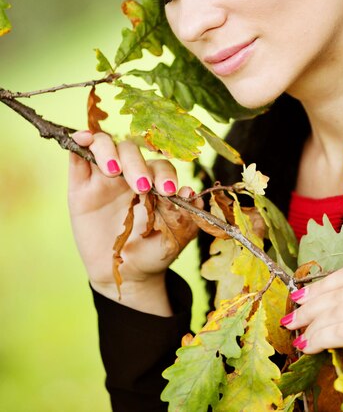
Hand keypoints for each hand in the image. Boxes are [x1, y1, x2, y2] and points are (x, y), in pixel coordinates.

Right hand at [68, 131, 200, 314]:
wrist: (125, 275)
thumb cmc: (153, 252)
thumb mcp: (173, 238)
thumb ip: (184, 216)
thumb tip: (191, 193)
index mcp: (154, 181)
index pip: (159, 165)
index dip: (164, 173)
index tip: (168, 190)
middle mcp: (129, 172)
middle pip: (131, 151)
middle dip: (136, 165)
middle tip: (141, 187)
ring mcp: (103, 176)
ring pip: (104, 145)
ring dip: (108, 151)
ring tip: (113, 171)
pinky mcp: (80, 185)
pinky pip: (77, 157)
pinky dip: (80, 141)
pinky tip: (82, 139)